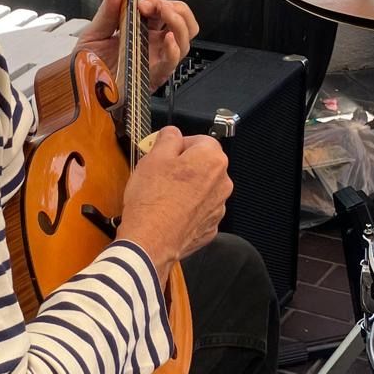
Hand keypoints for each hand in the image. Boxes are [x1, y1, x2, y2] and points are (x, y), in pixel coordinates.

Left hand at [76, 0, 198, 90]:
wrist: (79, 87)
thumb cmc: (88, 64)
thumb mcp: (95, 32)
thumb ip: (107, 10)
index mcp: (143, 31)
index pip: (165, 11)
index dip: (158, 1)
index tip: (140, 0)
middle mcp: (154, 44)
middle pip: (183, 22)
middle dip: (173, 8)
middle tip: (152, 6)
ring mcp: (156, 60)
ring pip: (184, 39)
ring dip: (177, 21)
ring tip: (163, 13)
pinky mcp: (152, 76)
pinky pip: (172, 62)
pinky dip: (174, 48)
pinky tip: (168, 39)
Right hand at [117, 127, 231, 279]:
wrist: (151, 240)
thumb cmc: (152, 199)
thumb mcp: (153, 157)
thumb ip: (167, 138)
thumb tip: (172, 133)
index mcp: (212, 160)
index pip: (200, 140)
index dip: (179, 145)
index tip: (165, 152)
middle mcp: (222, 183)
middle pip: (204, 165)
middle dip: (184, 166)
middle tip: (161, 173)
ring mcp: (218, 208)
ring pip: (202, 189)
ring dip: (187, 188)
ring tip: (163, 195)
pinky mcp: (210, 228)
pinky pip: (199, 211)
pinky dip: (187, 209)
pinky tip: (169, 212)